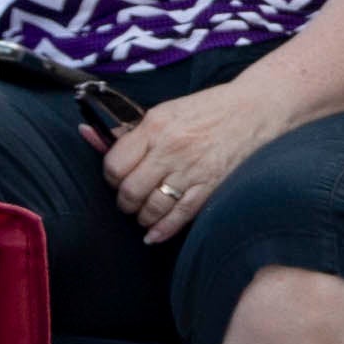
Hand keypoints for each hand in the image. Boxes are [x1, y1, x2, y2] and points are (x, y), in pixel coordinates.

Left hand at [97, 77, 282, 243]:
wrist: (256, 109)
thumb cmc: (208, 109)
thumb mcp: (166, 112)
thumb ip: (130, 131)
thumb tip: (88, 135)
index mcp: (155, 126)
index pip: (115, 164)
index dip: (110, 176)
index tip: (117, 177)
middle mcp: (170, 149)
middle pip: (130, 191)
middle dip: (124, 201)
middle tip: (129, 199)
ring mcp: (191, 170)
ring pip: (151, 208)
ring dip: (142, 216)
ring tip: (143, 213)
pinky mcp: (210, 187)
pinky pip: (178, 217)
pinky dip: (161, 230)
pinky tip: (153, 234)